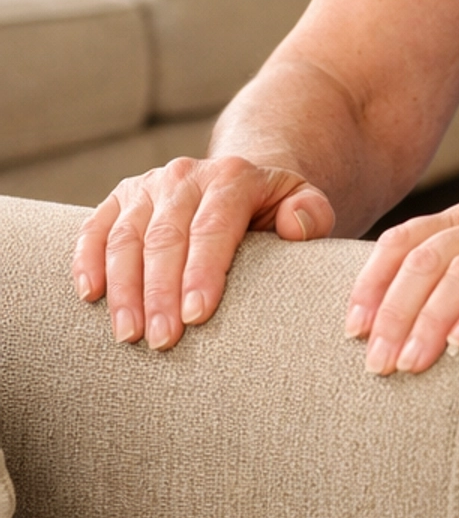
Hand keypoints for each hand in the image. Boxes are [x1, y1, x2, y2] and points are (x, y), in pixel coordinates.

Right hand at [74, 157, 335, 350]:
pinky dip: (87, 260)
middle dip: (160, 293)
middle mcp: (185, 175)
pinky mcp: (120, 198)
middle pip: (165, 237)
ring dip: (124, 289)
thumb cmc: (274, 210)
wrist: (237, 182)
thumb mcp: (305, 203)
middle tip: (162, 342)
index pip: (213, 227)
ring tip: (129, 335)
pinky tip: (90, 296)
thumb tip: (296, 226)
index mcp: (232, 177)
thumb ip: (312, 214)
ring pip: (126, 237)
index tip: (196, 316)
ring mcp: (149, 186)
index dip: (202, 272)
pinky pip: (95, 228)